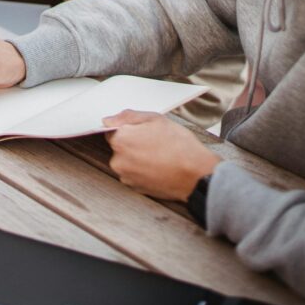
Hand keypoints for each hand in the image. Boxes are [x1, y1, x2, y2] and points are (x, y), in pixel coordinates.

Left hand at [102, 110, 220, 200]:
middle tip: (155, 143)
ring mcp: (126, 176)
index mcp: (120, 140)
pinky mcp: (134, 188)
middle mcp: (118, 160)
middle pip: (119, 147)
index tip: (143, 132)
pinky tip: (158, 167)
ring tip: (159, 156)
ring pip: (126, 162)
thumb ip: (128, 117)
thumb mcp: (156, 119)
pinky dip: (142, 171)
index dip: (129, 130)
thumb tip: (108, 120)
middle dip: (132, 144)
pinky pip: (134, 175)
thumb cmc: (179, 146)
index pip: (112, 131)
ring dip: (137, 158)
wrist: (196, 175)